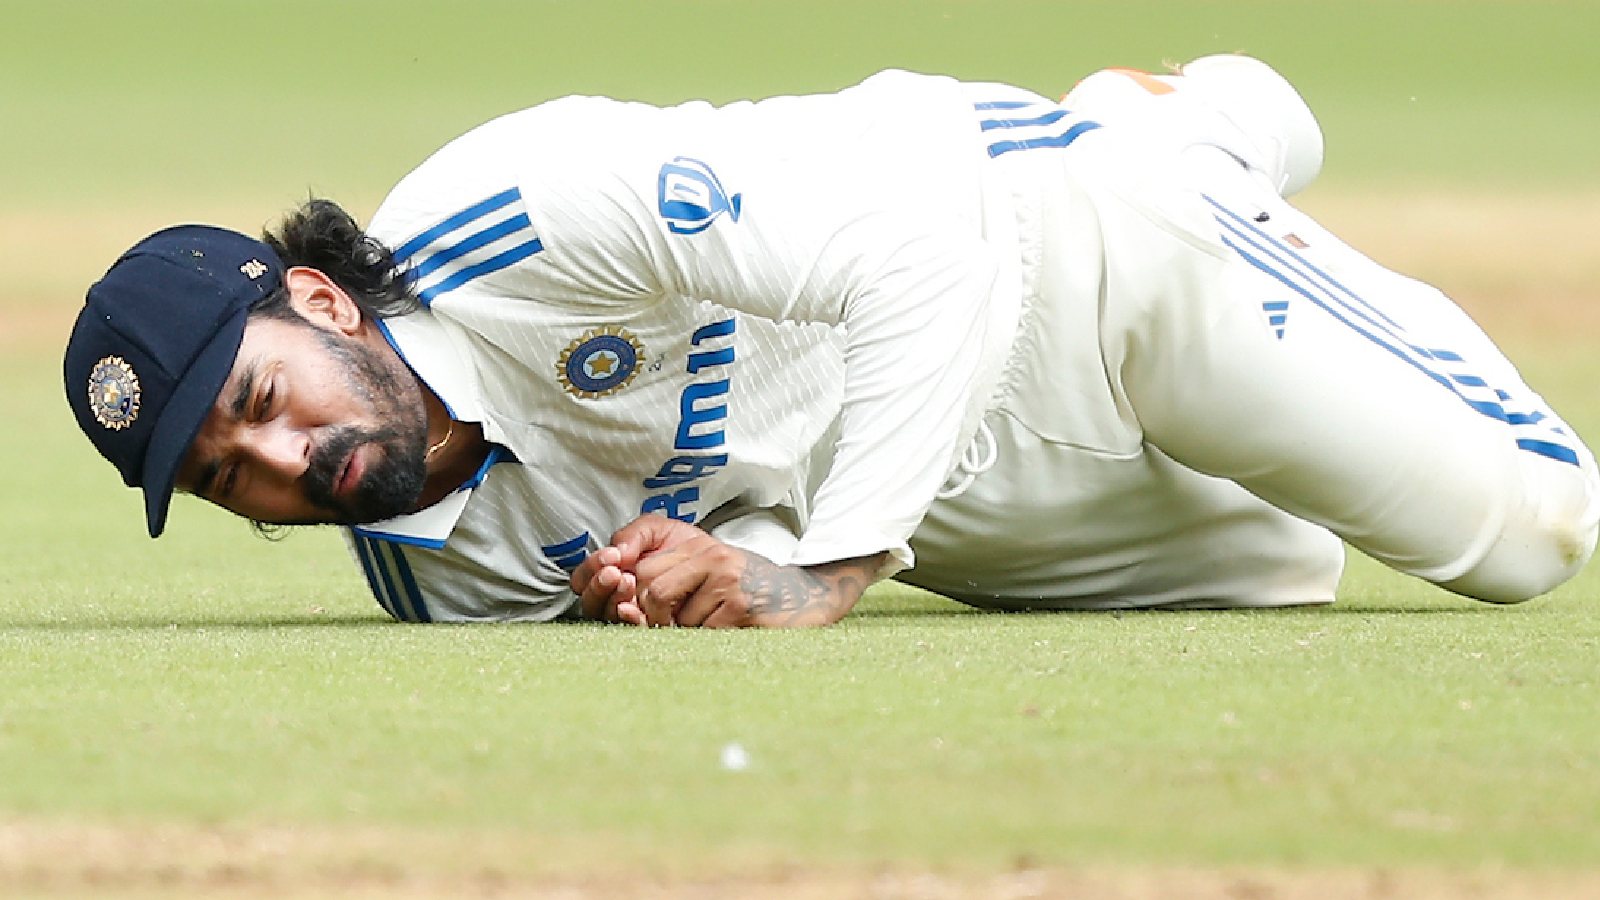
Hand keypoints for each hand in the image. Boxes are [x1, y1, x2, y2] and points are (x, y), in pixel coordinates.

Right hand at [572, 514, 704, 623]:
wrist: (716, 563)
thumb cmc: (683, 546)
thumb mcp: (656, 530)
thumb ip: (633, 534)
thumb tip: (617, 552)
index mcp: (612, 572)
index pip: (585, 576)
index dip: (591, 568)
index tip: (610, 556)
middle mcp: (616, 596)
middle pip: (591, 600)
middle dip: (599, 585)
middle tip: (614, 572)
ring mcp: (632, 614)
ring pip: (607, 615)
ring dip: (613, 599)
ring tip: (627, 582)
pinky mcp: (651, 628)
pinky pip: (632, 629)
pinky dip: (630, 619)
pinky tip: (633, 608)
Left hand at [629, 531, 884, 627]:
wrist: (806, 594)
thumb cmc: (752, 588)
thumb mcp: (714, 568)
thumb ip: (677, 576)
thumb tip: (631, 604)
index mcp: (699, 546)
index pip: (644, 571)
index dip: (640, 598)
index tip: (655, 612)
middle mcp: (711, 557)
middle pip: (654, 593)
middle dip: (657, 618)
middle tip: (676, 627)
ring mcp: (727, 580)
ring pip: (680, 619)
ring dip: (691, 631)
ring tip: (716, 623)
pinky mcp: (741, 605)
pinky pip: (705, 632)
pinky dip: (713, 638)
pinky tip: (733, 628)